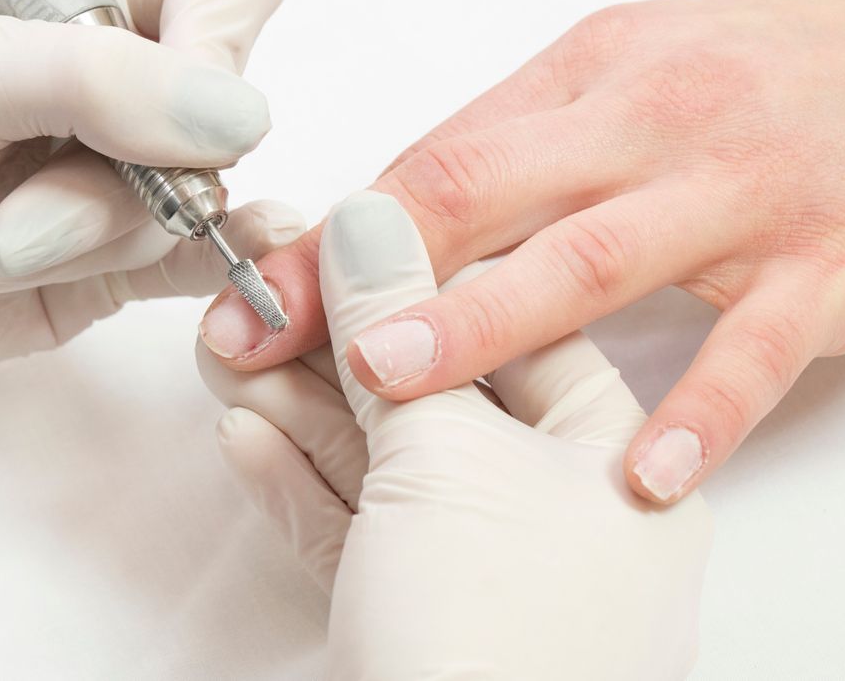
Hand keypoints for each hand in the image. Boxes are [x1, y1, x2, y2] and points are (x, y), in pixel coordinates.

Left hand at [0, 0, 298, 412]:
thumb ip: (95, 78)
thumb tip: (237, 115)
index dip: (221, 38)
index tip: (163, 114)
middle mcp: (119, 82)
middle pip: (217, 115)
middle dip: (115, 181)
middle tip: (15, 210)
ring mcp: (124, 178)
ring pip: (190, 209)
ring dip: (70, 244)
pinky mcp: (119, 262)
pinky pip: (202, 265)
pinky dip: (205, 275)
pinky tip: (177, 275)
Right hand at [197, 192, 711, 678]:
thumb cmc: (497, 632)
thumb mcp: (446, 452)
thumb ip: (398, 331)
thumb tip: (367, 213)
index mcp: (617, 465)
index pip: (517, 329)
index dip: (423, 277)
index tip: (339, 235)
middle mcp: (559, 517)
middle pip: (437, 395)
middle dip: (337, 346)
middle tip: (259, 293)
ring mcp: (483, 574)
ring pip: (384, 464)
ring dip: (301, 408)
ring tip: (227, 350)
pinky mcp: (415, 624)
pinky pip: (355, 531)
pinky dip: (299, 484)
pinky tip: (243, 432)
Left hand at [199, 0, 844, 503]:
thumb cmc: (763, 67)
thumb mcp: (628, 71)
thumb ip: (517, 144)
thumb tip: (397, 218)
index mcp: (588, 74)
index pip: (436, 159)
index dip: (340, 237)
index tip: (263, 301)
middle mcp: (649, 124)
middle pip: (483, 194)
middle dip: (369, 276)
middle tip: (277, 346)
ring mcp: (738, 195)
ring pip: (593, 259)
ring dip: (486, 322)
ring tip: (399, 387)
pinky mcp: (825, 266)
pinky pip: (755, 349)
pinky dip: (700, 413)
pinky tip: (645, 473)